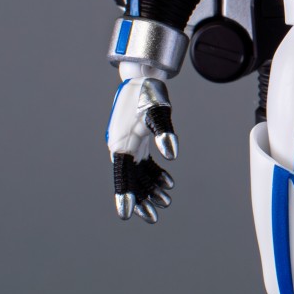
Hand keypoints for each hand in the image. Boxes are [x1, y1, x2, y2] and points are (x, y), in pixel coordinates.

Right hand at [106, 77, 177, 222]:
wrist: (143, 76)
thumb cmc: (148, 92)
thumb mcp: (158, 112)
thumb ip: (164, 133)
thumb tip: (172, 154)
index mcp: (121, 142)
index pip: (122, 174)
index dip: (124, 194)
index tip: (127, 215)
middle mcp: (121, 146)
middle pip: (130, 178)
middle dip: (141, 199)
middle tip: (153, 218)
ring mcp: (128, 144)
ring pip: (138, 173)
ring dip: (150, 189)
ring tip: (165, 203)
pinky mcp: (137, 140)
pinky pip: (144, 163)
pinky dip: (155, 174)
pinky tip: (168, 182)